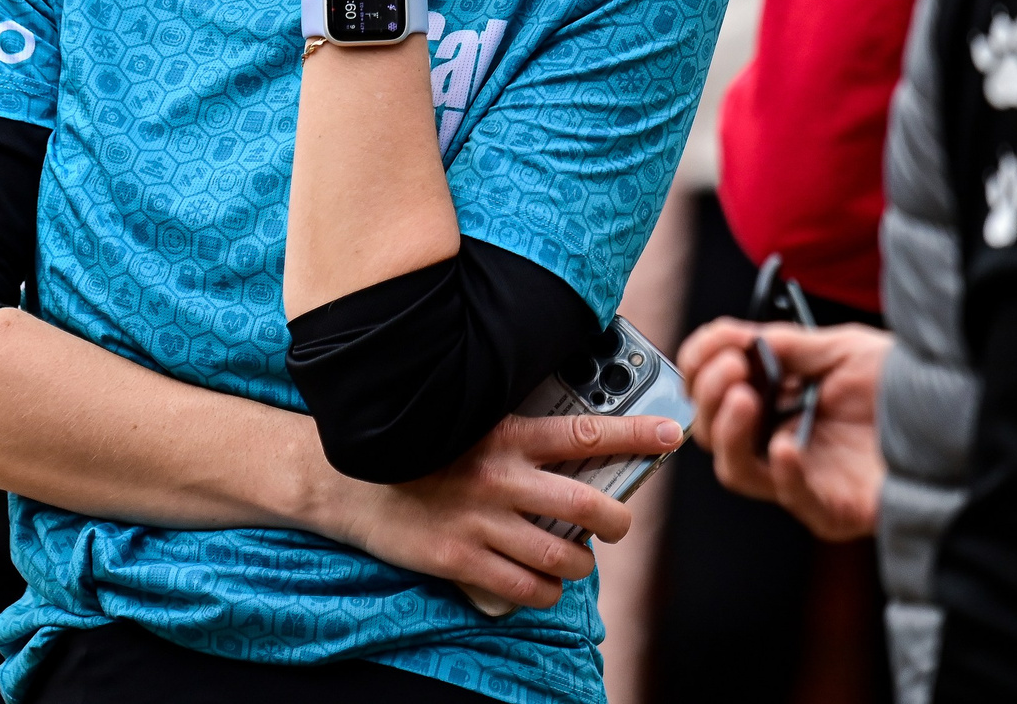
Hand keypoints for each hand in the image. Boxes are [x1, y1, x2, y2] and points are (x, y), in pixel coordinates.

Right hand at [314, 412, 683, 610]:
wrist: (344, 478)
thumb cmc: (414, 448)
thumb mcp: (465, 423)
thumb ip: (514, 435)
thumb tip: (570, 446)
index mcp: (505, 434)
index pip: (586, 433)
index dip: (637, 435)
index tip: (672, 435)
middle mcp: (499, 477)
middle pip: (588, 506)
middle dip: (617, 521)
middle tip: (618, 524)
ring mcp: (481, 522)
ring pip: (563, 556)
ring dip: (580, 564)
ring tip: (576, 559)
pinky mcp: (461, 560)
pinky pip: (526, 589)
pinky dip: (545, 592)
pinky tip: (541, 584)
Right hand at [678, 318, 888, 540]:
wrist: (962, 421)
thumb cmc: (906, 390)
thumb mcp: (842, 350)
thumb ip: (789, 346)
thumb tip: (739, 337)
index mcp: (776, 403)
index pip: (714, 392)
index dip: (701, 365)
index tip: (717, 341)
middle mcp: (780, 441)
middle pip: (711, 432)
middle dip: (709, 393)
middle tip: (733, 365)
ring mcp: (803, 478)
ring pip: (736, 470)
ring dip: (726, 430)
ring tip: (744, 395)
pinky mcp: (832, 509)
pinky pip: (793, 497)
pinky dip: (783, 470)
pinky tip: (787, 443)